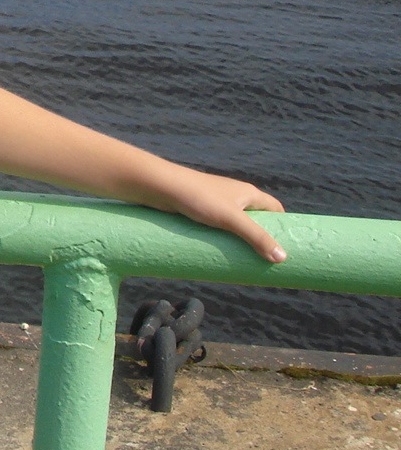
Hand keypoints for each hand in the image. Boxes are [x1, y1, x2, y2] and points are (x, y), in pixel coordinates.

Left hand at [162, 167, 287, 262]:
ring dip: (241, 241)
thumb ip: (256, 237)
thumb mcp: (231, 219)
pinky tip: (223, 254)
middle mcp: (234, 196)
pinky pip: (219, 228)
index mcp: (247, 193)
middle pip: (256, 218)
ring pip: (235, 225)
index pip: (274, 208)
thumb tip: (282, 258)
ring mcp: (216, 204)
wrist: (160, 186)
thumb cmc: (198, 197)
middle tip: (268, 261)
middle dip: (262, 237)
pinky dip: (224, 240)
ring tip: (247, 263)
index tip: (289, 245)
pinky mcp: (200, 211)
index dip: (283, 224)